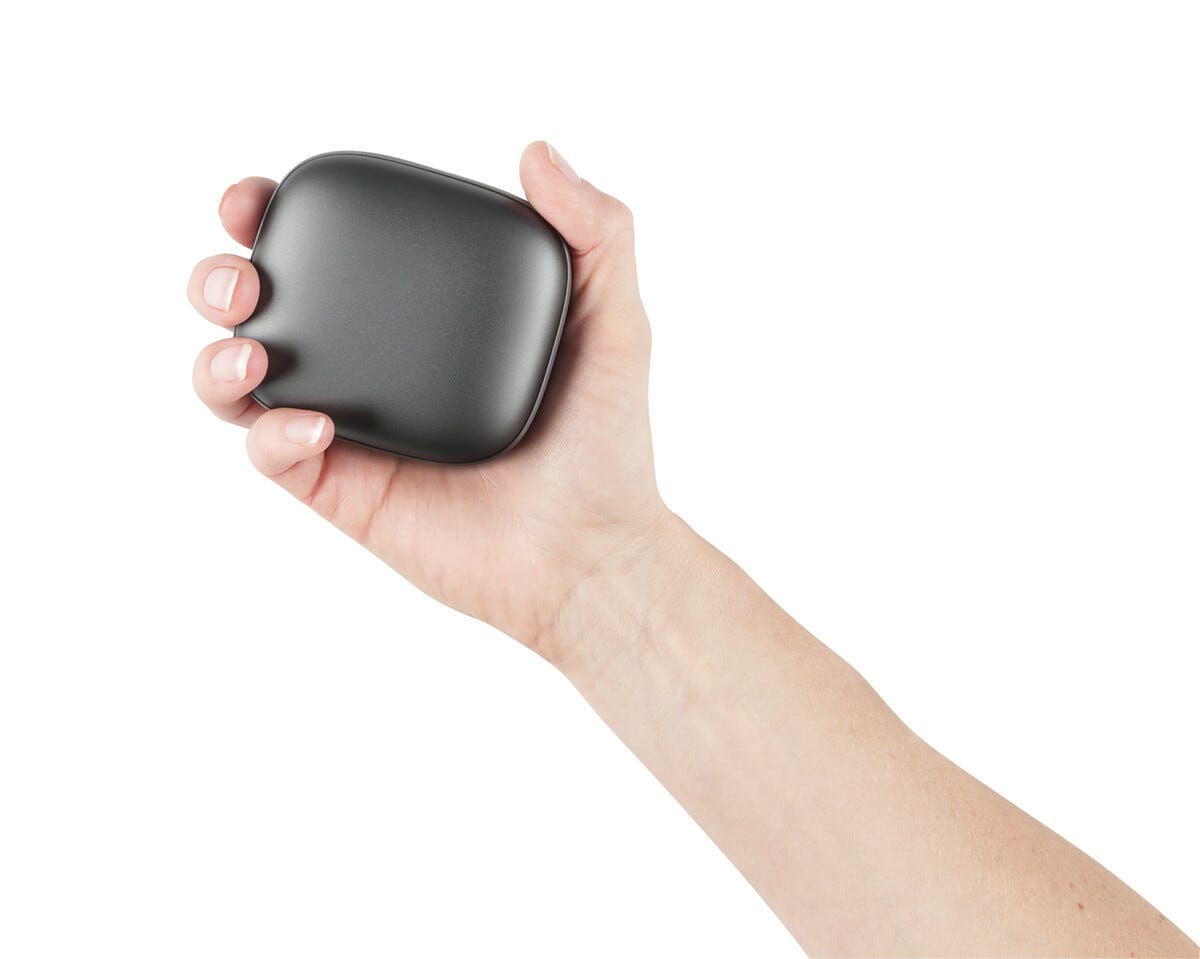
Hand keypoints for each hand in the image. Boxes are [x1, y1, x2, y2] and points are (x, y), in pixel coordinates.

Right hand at [188, 142, 669, 658]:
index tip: (260, 197)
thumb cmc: (605, 445)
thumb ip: (595, 232)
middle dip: (220, 276)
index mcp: (423, 312)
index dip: (279, 214)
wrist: (593, 552)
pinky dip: (270, 432)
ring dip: (216, 357)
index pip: (334, 248)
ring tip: (251, 353)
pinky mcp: (342, 490)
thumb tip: (536, 151)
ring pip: (239, 381)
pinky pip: (272, 454)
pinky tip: (315, 424)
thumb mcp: (615, 322)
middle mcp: (377, 364)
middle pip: (263, 306)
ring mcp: (352, 428)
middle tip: (240, 275)